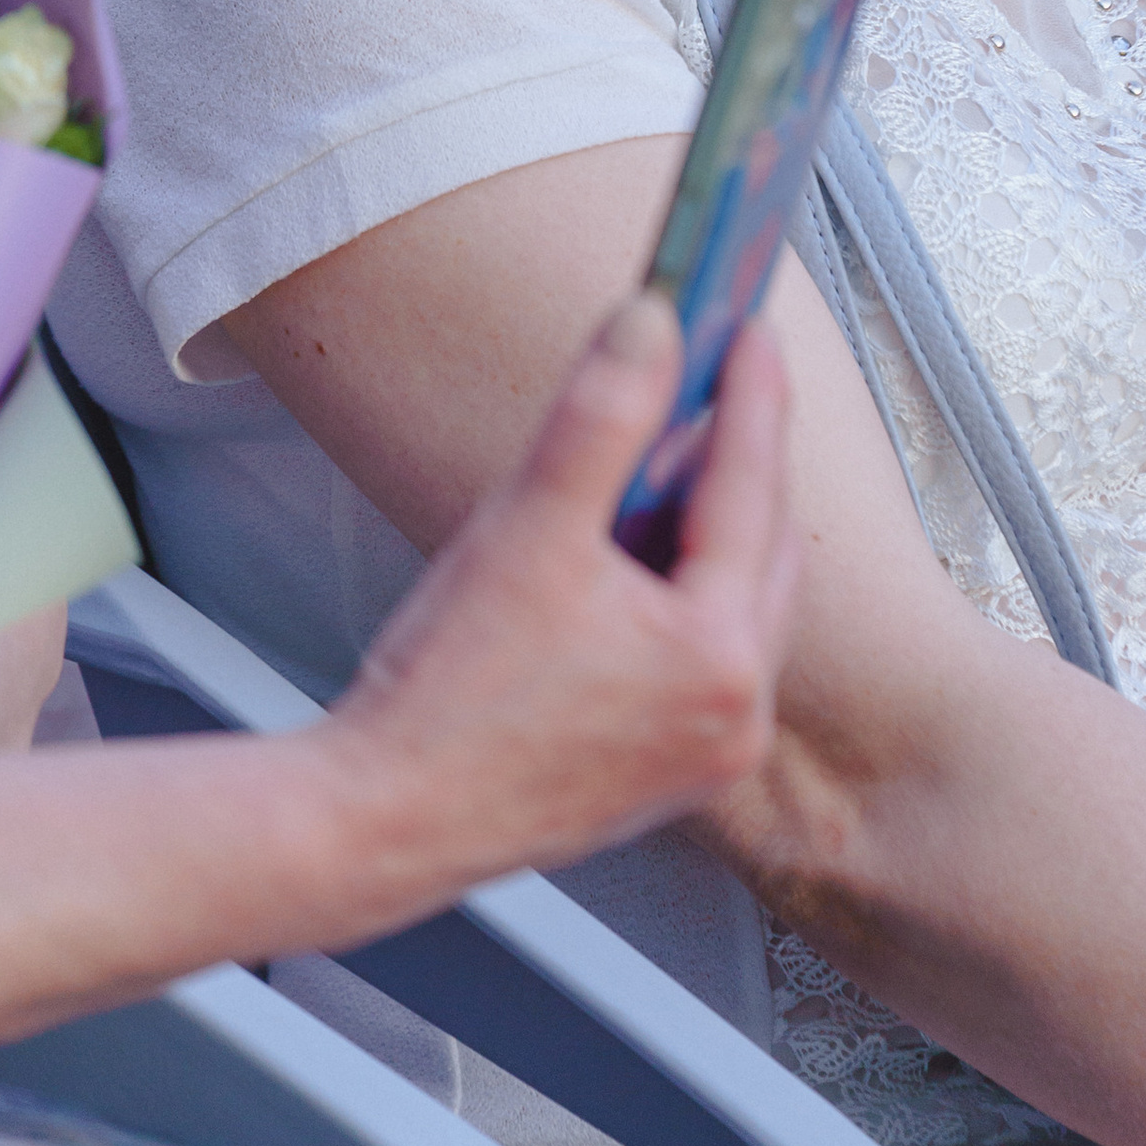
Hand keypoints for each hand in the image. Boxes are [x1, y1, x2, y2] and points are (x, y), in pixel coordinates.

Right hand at [320, 297, 798, 895]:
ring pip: (739, 597)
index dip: (749, 391)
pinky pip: (705, 649)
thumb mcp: (530, 524)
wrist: (381, 823)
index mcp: (719, 657)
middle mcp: (737, 715)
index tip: (748, 324)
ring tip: (652, 461)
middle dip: (737, 457)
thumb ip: (604, 411)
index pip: (752, 486)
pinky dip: (682, 588)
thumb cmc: (448, 699)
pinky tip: (625, 553)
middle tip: (706, 382)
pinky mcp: (667, 771)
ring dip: (706, 524)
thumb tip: (655, 322)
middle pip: (763, 543)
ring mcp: (706, 752)